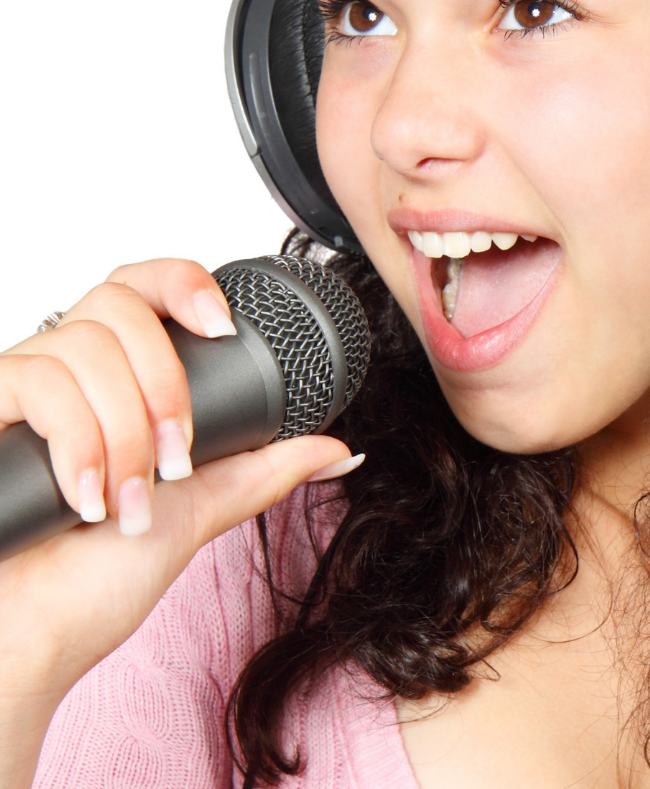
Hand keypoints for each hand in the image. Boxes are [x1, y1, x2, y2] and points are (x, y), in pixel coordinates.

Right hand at [0, 260, 353, 785]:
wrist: (31, 640)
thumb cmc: (97, 579)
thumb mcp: (200, 508)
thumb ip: (264, 471)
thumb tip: (341, 449)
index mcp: (114, 379)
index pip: (141, 287)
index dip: (182, 283)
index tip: (224, 329)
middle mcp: (62, 371)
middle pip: (117, 301)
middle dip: (164, 382)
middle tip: (177, 457)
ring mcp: (15, 389)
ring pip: (81, 346)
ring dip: (124, 431)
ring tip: (130, 500)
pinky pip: (33, 380)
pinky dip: (78, 441)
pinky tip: (85, 496)